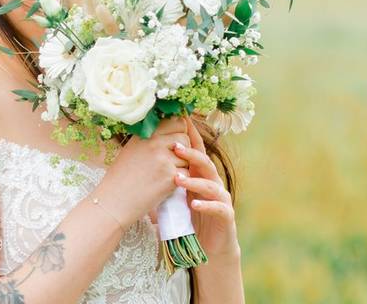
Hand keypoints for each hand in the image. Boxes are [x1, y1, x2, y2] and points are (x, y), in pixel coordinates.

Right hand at [91, 117, 191, 228]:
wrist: (114, 201)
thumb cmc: (122, 177)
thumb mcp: (133, 148)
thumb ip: (152, 137)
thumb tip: (175, 124)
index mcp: (146, 133)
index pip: (176, 121)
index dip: (179, 131)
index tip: (173, 143)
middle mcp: (155, 142)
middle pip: (184, 137)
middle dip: (183, 149)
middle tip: (169, 161)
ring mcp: (163, 158)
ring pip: (188, 156)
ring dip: (181, 165)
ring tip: (163, 174)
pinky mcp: (170, 176)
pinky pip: (186, 173)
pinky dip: (179, 180)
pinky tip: (164, 185)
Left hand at [172, 116, 240, 259]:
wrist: (209, 246)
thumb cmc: (189, 219)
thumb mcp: (175, 197)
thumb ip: (165, 180)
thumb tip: (140, 163)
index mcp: (200, 175)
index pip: (196, 151)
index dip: (189, 136)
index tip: (179, 120)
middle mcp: (213, 183)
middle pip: (205, 162)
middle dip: (190, 154)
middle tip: (173, 147)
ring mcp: (221, 198)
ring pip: (211, 184)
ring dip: (194, 181)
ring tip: (177, 179)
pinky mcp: (226, 216)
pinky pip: (218, 208)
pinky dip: (206, 205)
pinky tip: (194, 205)